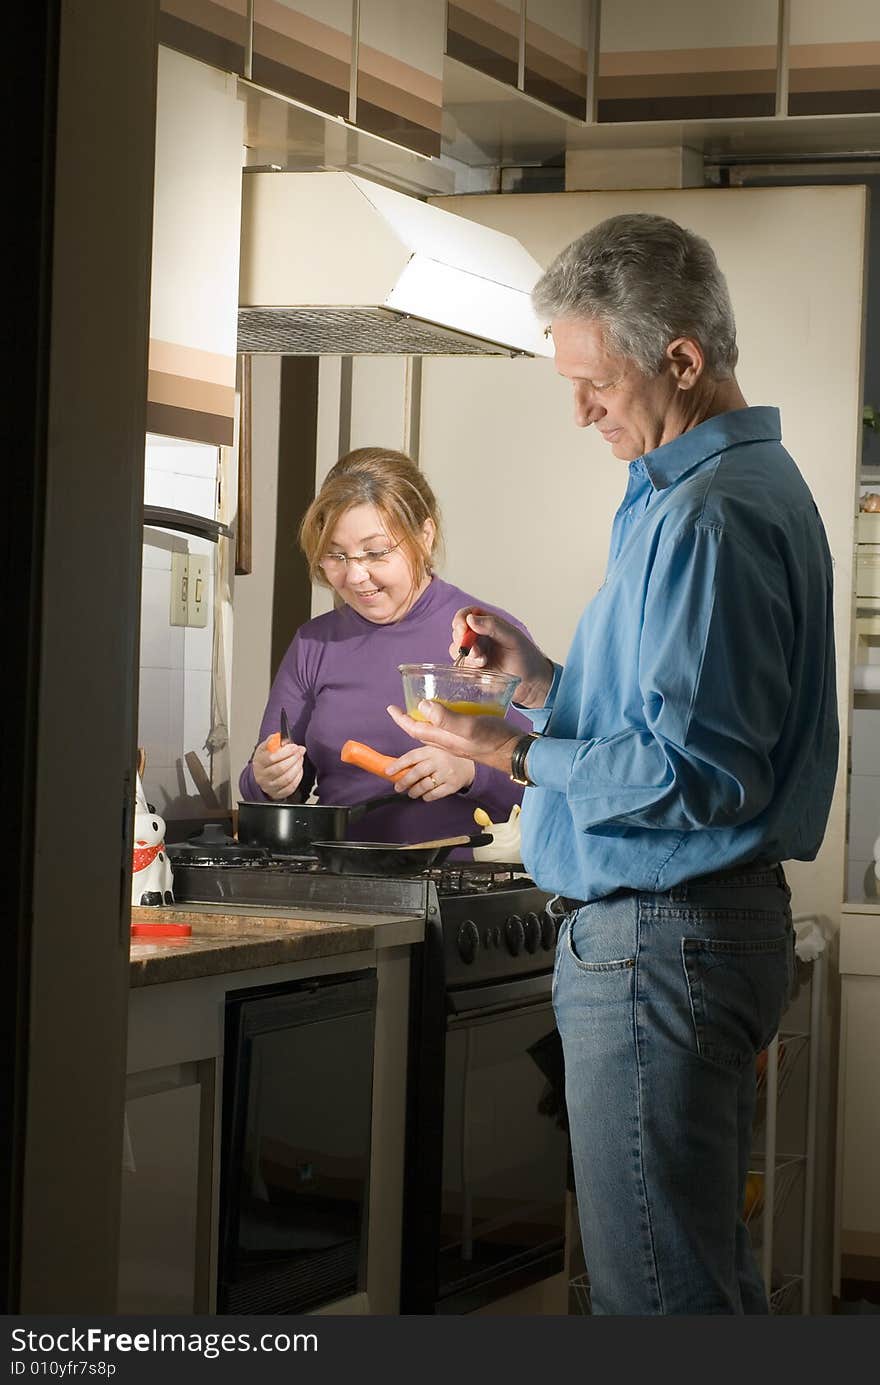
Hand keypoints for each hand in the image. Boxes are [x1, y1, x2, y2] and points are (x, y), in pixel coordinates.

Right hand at [252, 736, 305, 799]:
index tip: (294, 746)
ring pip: (287, 778)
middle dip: (294, 758)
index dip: (285, 751)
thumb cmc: (265, 760)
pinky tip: (299, 770)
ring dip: (297, 767)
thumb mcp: (265, 747)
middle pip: (280, 768)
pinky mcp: (277, 793)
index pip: (271, 757)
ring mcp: (269, 786)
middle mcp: (262, 776)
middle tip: (300, 751)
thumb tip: (280, 737)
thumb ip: (273, 741)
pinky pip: (290, 787)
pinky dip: (298, 778)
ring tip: (300, 759)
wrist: (261, 775)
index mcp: (259, 762)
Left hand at [382, 745, 475, 801]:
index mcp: (431, 750)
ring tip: (411, 793)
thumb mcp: (432, 751)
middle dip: (405, 781)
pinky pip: (435, 794)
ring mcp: (446, 774)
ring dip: (414, 791)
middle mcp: (439, 761)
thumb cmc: (443, 758)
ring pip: (425, 785)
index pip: (412, 756)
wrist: (467, 766)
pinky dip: (426, 796)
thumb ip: (417, 757)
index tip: (388, 772)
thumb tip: (393, 766)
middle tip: (398, 787)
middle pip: (418, 772)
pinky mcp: (452, 785)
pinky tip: (424, 795)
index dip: (399, 764)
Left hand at [387, 701, 520, 776]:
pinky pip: (447, 731)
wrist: (516, 753)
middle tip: (401, 710)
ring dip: (424, 722)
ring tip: (420, 711)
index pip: (414, 728)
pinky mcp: (470, 739)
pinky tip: (448, 714)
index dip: (401, 718)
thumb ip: (446, 718)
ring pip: (434, 732)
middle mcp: (448, 742)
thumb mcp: (469, 727)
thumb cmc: (494, 740)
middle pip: (421, 732)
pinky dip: (441, 721)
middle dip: (408, 721)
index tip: (390, 708)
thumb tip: (422, 705)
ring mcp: (459, 742)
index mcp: (443, 739)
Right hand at [450, 608, 553, 708]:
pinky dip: (468, 668)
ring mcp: (475, 653)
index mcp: (489, 624)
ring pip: (457, 650)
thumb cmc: (527, 657)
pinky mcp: (473, 670)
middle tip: (476, 651)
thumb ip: (493, 626)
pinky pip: (461, 666)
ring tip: (483, 662)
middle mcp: (479, 637)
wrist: (532, 683)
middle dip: (462, 641)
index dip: (460, 620)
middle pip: (458, 632)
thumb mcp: (513, 638)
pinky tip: (481, 670)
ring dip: (467, 655)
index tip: (462, 629)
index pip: (467, 614)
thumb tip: (470, 619)